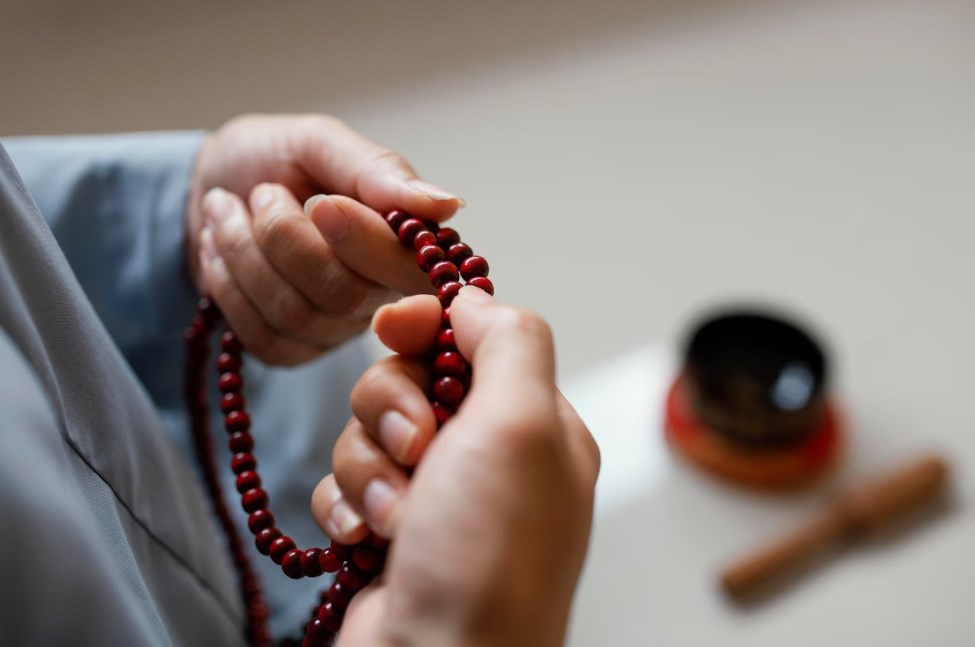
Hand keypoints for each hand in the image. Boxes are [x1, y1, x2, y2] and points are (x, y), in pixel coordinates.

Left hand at [187, 114, 464, 364]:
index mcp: (403, 242)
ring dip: (243, 252)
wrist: (209, 185)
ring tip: (226, 210)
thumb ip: (379, 170)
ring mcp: (336, 328)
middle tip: (261, 193)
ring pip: (295, 315)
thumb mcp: (319, 142)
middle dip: (283, 237)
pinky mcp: (291, 349)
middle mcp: (381, 294)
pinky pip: (263, 339)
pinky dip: (227, 285)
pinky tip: (218, 251)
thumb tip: (448, 204)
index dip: (365, 245)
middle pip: (344, 294)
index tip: (321, 204)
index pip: (409, 268)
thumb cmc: (274, 158)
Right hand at [311, 288, 600, 646]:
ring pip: (368, 429)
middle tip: (414, 451)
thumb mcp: (524, 425)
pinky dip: (349, 507)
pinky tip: (368, 541)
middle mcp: (487, 455)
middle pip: (409, 377)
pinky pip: (345, 482)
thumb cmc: (489, 551)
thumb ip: (510, 343)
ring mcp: (436, 495)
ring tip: (395, 518)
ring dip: (369, 468)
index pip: (473, 337)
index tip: (392, 328)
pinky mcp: (387, 530)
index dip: (427, 324)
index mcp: (534, 423)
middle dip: (392, 408)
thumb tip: (472, 301)